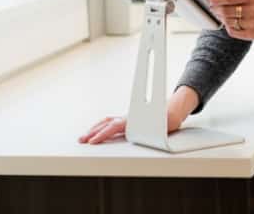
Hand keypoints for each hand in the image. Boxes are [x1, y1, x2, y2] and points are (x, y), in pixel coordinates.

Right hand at [79, 87, 198, 143]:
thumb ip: (155, 132)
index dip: (103, 134)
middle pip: (106, 124)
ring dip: (95, 129)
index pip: (114, 127)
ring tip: (84, 137)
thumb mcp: (162, 126)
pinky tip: (96, 131)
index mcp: (134, 119)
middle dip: (93, 132)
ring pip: (107, 122)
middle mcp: (128, 118)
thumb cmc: (166, 120)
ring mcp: (126, 118)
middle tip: (81, 140)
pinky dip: (100, 126)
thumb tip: (151, 136)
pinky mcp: (126, 121)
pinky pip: (110, 122)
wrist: (172, 112)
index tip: (92, 142)